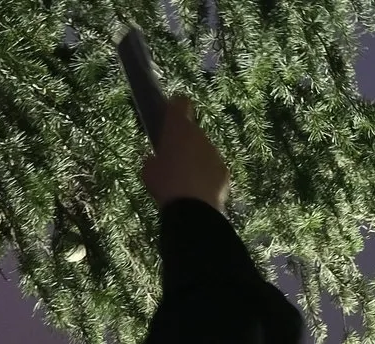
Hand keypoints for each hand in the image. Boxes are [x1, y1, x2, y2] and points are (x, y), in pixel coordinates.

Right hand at [141, 95, 230, 210]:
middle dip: (185, 141)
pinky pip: (214, 168)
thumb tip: (156, 160)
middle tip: (173, 159)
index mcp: (179, 128)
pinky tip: (199, 191)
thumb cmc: (165, 184)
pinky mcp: (225, 171)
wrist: (193, 209)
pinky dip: (208, 175)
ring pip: (204, 150)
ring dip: (197, 159)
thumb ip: (154, 158)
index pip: (181, 103)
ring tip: (186, 180)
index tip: (169, 117)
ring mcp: (215, 153)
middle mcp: (200, 135)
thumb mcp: (148, 170)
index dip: (175, 107)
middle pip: (193, 131)